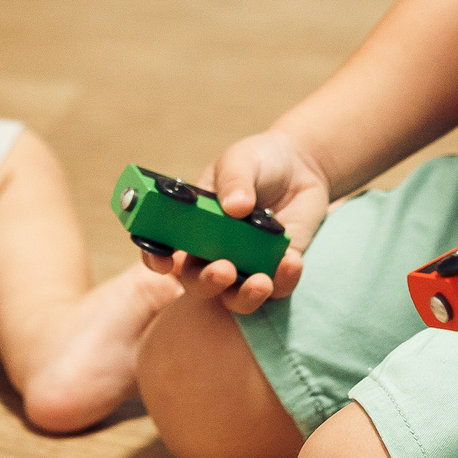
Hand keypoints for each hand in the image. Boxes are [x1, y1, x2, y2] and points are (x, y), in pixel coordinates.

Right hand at [137, 130, 329, 314]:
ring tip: (261, 282)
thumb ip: (234, 180)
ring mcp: (245, 263)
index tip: (163, 262)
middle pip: (197, 281)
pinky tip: (291, 262)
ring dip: (244, 296)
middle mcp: (212, 250)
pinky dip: (283, 281)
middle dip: (206, 282)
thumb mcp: (240, 160)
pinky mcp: (277, 269)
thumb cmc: (259, 160)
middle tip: (224, 270)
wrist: (302, 165)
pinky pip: (278, 288)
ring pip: (234, 296)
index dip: (156, 258)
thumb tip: (235, 207)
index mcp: (190, 223)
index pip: (163, 248)